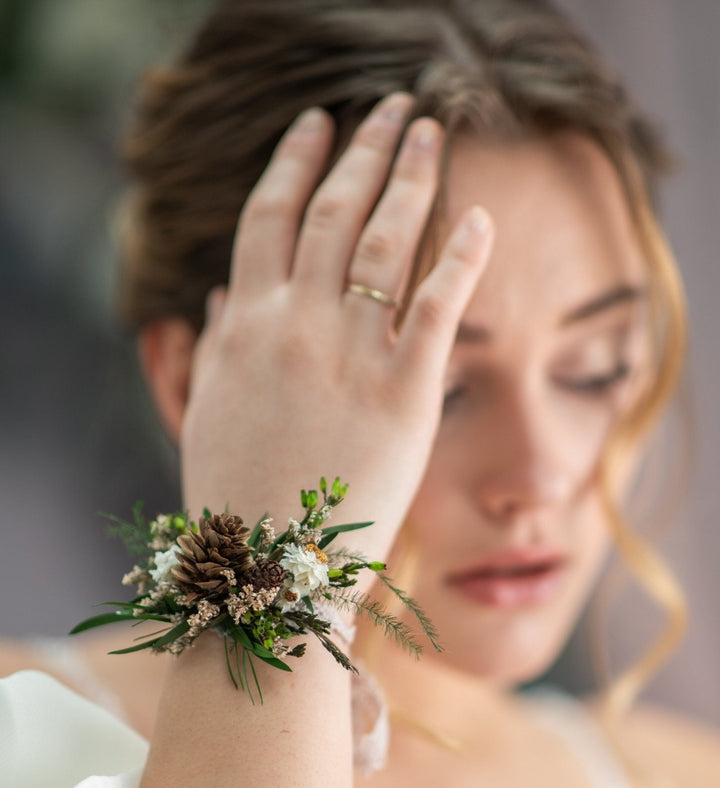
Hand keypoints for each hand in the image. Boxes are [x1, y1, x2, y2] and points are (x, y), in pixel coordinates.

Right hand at [181, 92, 492, 560]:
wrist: (272, 570)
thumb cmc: (238, 498)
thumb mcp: (206, 417)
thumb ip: (211, 350)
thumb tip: (218, 297)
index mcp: (245, 328)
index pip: (268, 218)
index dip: (295, 161)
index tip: (317, 124)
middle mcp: (295, 327)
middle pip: (333, 212)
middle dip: (364, 149)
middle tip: (392, 109)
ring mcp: (351, 358)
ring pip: (383, 243)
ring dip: (411, 178)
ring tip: (431, 135)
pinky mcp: (405, 396)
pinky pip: (438, 310)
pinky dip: (460, 258)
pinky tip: (480, 218)